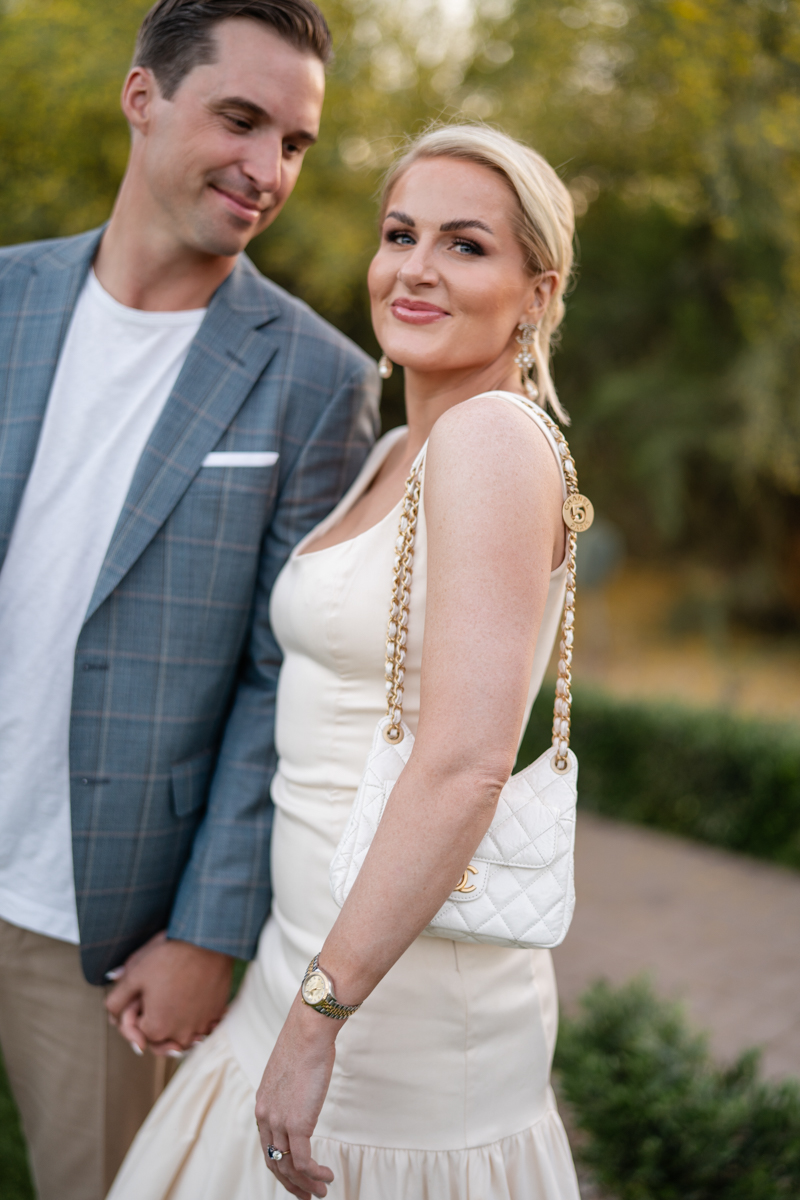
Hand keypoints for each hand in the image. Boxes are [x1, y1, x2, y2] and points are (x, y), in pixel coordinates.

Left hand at [105, 931, 233, 1055]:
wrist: (208, 941)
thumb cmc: (170, 955)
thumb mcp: (134, 974)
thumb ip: (117, 1000)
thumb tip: (111, 1016)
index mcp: (156, 1028)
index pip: (137, 1033)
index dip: (133, 1017)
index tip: (137, 999)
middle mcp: (180, 1035)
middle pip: (159, 1041)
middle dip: (152, 1027)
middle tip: (152, 1004)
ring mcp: (201, 1026)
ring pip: (182, 1037)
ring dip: (174, 1028)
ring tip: (170, 1006)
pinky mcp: (216, 1015)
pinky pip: (202, 1027)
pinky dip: (194, 1020)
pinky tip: (191, 1004)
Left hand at [255, 995, 337, 1198]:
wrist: (307, 1033)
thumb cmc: (304, 1045)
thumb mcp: (289, 1073)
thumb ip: (290, 1091)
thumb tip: (302, 1093)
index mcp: (262, 1104)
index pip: (267, 1145)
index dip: (280, 1165)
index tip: (294, 1176)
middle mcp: (266, 1116)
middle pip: (274, 1161)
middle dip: (290, 1183)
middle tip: (305, 1196)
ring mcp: (279, 1122)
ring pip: (288, 1166)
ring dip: (305, 1184)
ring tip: (321, 1192)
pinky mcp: (297, 1124)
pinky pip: (304, 1161)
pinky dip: (315, 1175)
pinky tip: (327, 1177)